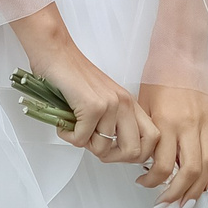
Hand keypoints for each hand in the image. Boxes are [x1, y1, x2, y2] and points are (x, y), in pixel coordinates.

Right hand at [12, 6, 157, 169]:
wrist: (55, 50)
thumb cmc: (72, 73)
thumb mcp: (103, 98)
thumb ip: (113, 121)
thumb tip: (111, 149)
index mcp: (130, 103)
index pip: (152, 140)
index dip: (136, 155)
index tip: (116, 152)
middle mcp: (125, 103)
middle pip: (134, 152)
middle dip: (111, 157)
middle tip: (93, 146)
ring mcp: (110, 105)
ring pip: (104, 149)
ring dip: (84, 144)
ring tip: (74, 128)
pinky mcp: (92, 106)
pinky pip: (82, 139)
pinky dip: (69, 136)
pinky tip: (64, 123)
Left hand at [136, 84, 207, 204]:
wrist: (180, 50)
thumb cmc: (158, 74)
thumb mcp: (144, 105)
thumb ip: (149, 136)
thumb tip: (149, 163)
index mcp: (167, 121)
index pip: (163, 166)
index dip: (154, 182)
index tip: (145, 184)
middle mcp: (190, 124)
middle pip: (190, 171)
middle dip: (179, 194)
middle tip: (169, 203)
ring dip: (200, 188)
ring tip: (188, 200)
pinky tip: (207, 181)